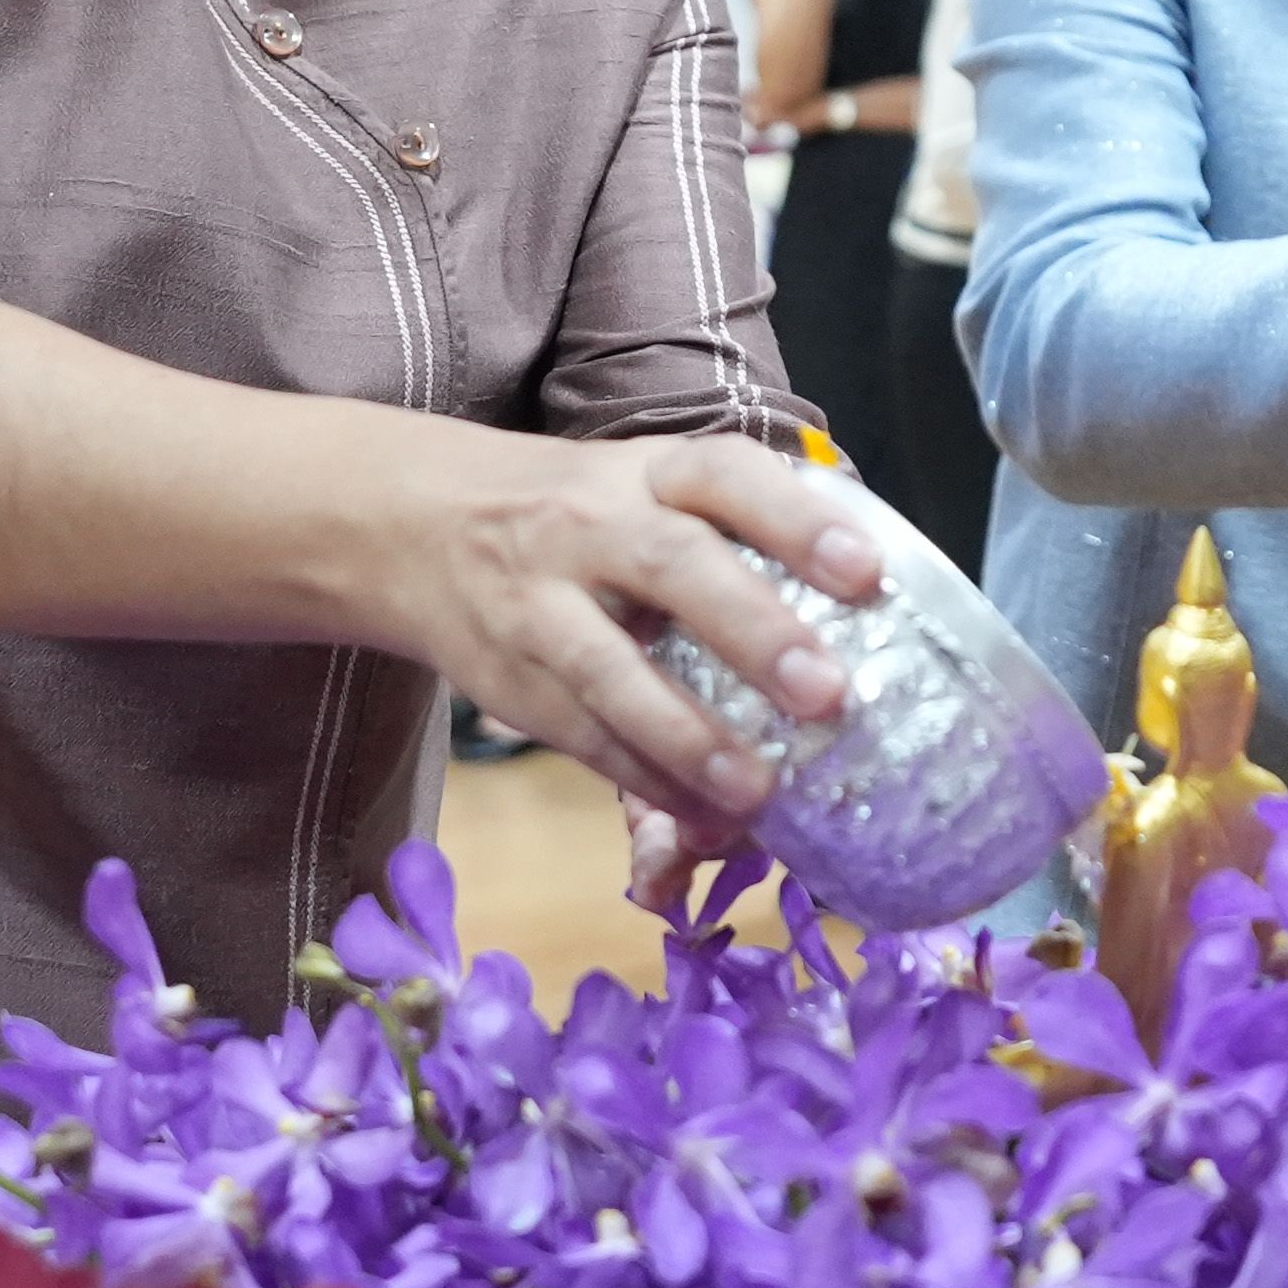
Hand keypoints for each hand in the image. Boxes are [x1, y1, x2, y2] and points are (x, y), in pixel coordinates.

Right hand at [365, 427, 870, 843]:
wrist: (418, 524)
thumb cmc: (584, 513)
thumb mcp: (649, 485)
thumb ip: (739, 528)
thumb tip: (870, 602)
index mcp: (648, 471)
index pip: (725, 474)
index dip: (796, 521)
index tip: (865, 571)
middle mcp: (591, 525)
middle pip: (669, 566)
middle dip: (751, 630)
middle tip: (827, 693)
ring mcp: (540, 603)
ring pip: (610, 670)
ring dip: (688, 735)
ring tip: (760, 789)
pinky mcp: (510, 679)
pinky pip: (580, 734)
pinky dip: (642, 778)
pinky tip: (699, 815)